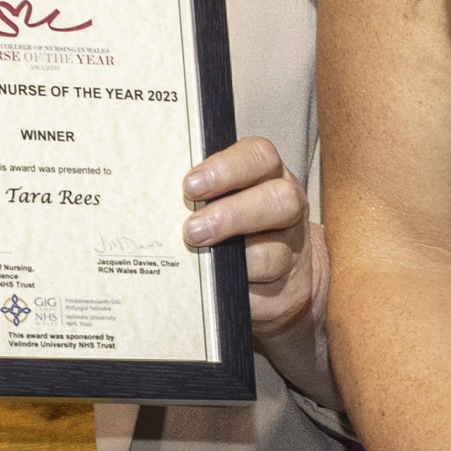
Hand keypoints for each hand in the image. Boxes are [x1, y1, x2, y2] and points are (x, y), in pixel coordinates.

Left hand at [189, 134, 321, 344]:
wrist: (277, 275)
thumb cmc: (235, 227)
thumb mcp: (222, 201)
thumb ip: (201, 196)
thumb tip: (156, 202)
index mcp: (269, 175)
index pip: (259, 157)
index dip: (226, 169)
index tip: (190, 186)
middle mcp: (288, 208)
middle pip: (279, 200)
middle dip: (232, 215)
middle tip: (192, 230)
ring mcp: (293, 249)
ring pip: (275, 252)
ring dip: (235, 259)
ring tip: (202, 261)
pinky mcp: (290, 288)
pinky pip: (267, 293)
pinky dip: (240, 291)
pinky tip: (215, 290)